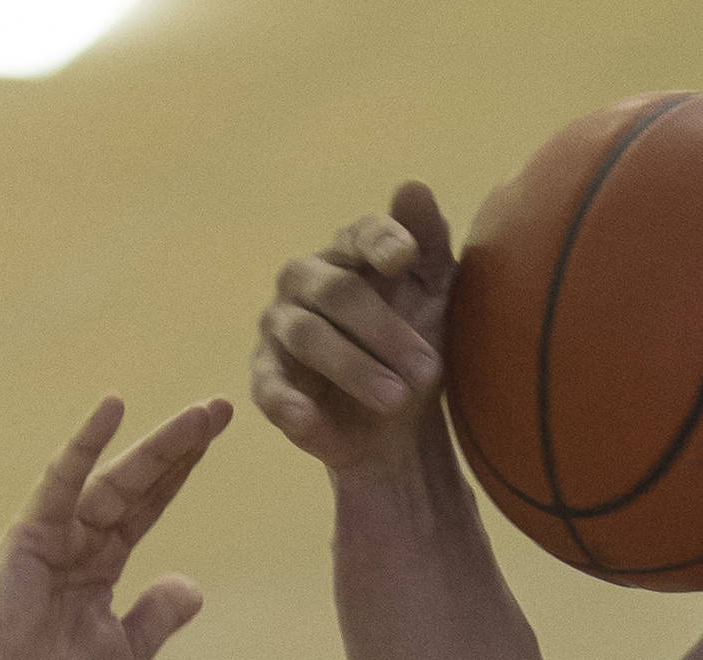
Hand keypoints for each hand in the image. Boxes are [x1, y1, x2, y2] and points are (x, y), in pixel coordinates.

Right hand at [0, 393, 231, 659]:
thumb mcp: (125, 652)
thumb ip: (156, 616)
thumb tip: (194, 588)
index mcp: (102, 560)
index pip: (150, 504)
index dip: (181, 470)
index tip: (216, 433)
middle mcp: (81, 536)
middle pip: (140, 481)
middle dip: (180, 445)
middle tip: (220, 407)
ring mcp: (57, 529)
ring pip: (115, 477)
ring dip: (156, 444)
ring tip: (199, 414)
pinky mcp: (32, 529)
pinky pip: (61, 479)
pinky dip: (85, 444)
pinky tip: (113, 408)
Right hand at [252, 183, 452, 475]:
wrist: (400, 429)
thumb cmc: (417, 349)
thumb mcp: (435, 297)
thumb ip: (428, 243)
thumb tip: (412, 188)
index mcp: (347, 255)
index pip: (360, 235)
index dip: (380, 242)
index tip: (405, 257)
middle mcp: (305, 282)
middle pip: (337, 291)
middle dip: (385, 330)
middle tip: (428, 369)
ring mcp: (280, 329)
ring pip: (307, 336)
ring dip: (354, 368)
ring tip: (396, 398)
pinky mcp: (267, 380)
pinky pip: (269, 387)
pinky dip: (288, 403)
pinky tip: (310, 418)